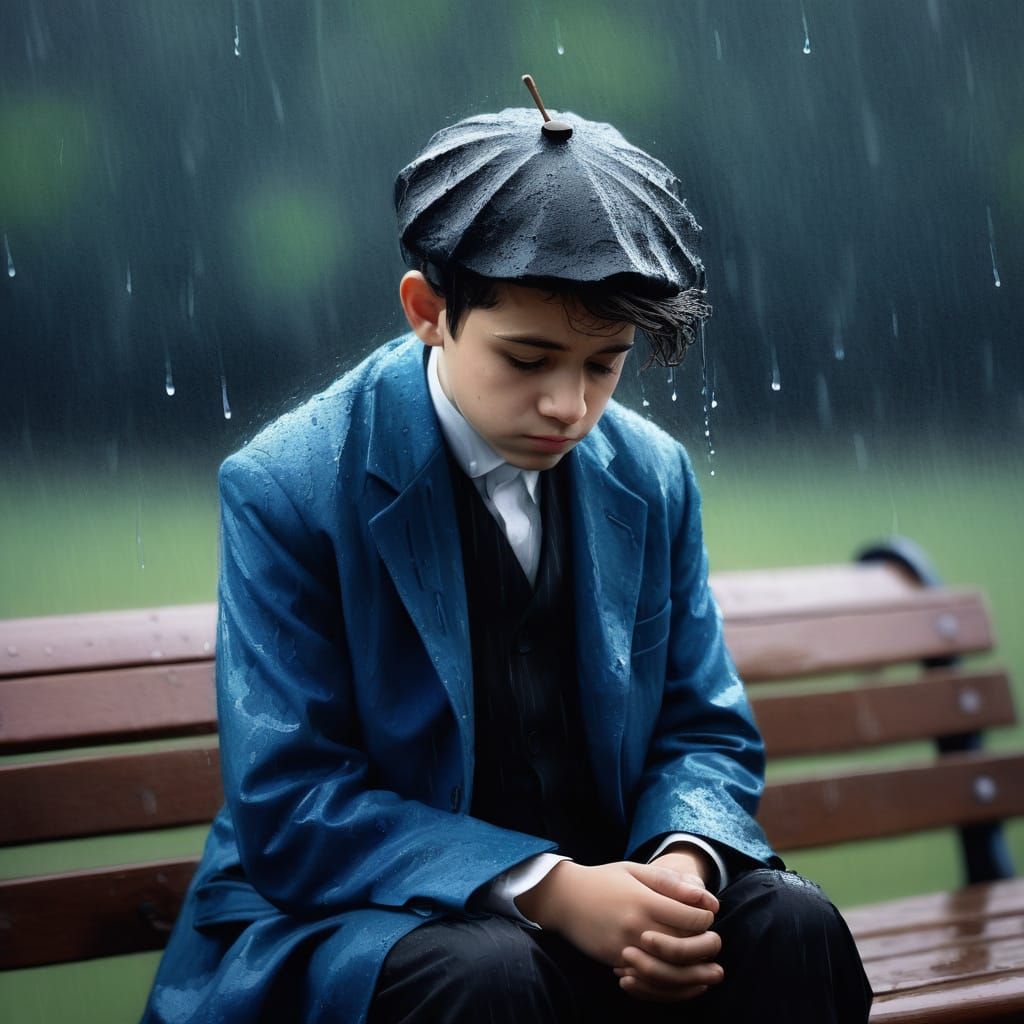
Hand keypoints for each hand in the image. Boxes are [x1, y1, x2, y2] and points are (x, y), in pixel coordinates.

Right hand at [514, 860, 716, 968]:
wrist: (564, 898)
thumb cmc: (603, 880)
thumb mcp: (635, 870)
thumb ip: (670, 882)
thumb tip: (706, 897)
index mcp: (644, 901)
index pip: (690, 918)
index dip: (705, 917)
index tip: (707, 913)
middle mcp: (637, 927)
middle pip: (685, 948)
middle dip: (707, 946)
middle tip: (714, 941)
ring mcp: (625, 948)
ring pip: (670, 972)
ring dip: (696, 974)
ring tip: (712, 972)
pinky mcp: (617, 962)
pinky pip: (650, 983)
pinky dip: (672, 986)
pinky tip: (685, 982)